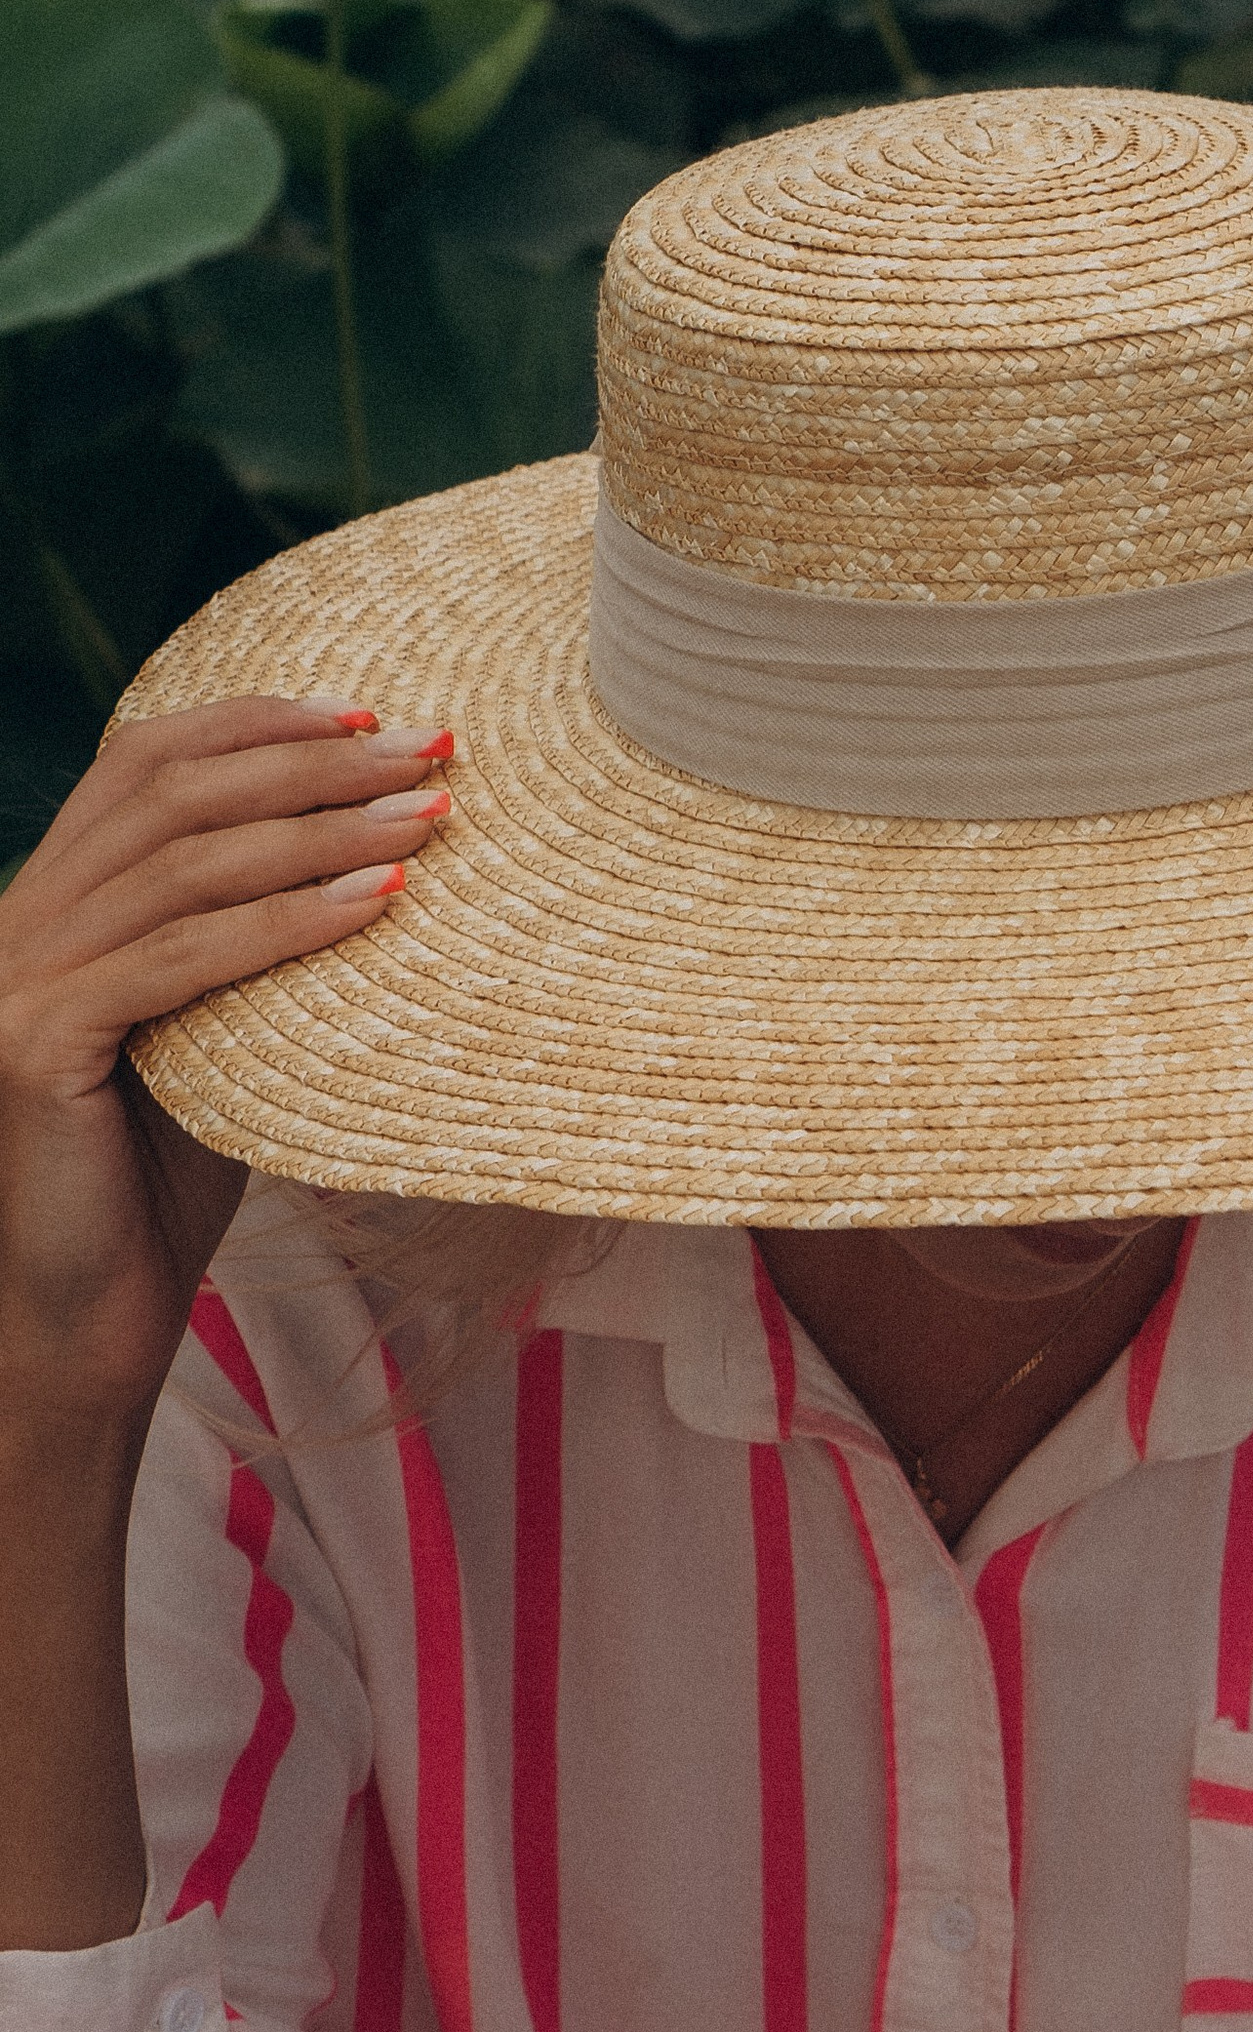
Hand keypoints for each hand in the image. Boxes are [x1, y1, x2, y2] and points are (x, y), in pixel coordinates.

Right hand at [0, 695, 453, 1431]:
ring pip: (185, 866)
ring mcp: (19, 980)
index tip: (373, 710)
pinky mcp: (35, 1047)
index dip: (257, 719)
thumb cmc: (165, 1176)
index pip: (144, 757)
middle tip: (432, 750)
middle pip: (175, 793)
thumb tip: (393, 846)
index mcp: (55, 895)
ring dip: (322, 830)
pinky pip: (179, 961)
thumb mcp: (218, 1027)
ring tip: (428, 819)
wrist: (88, 1321)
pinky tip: (373, 906)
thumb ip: (258, 937)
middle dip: (313, 760)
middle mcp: (21, 918)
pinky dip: (284, 922)